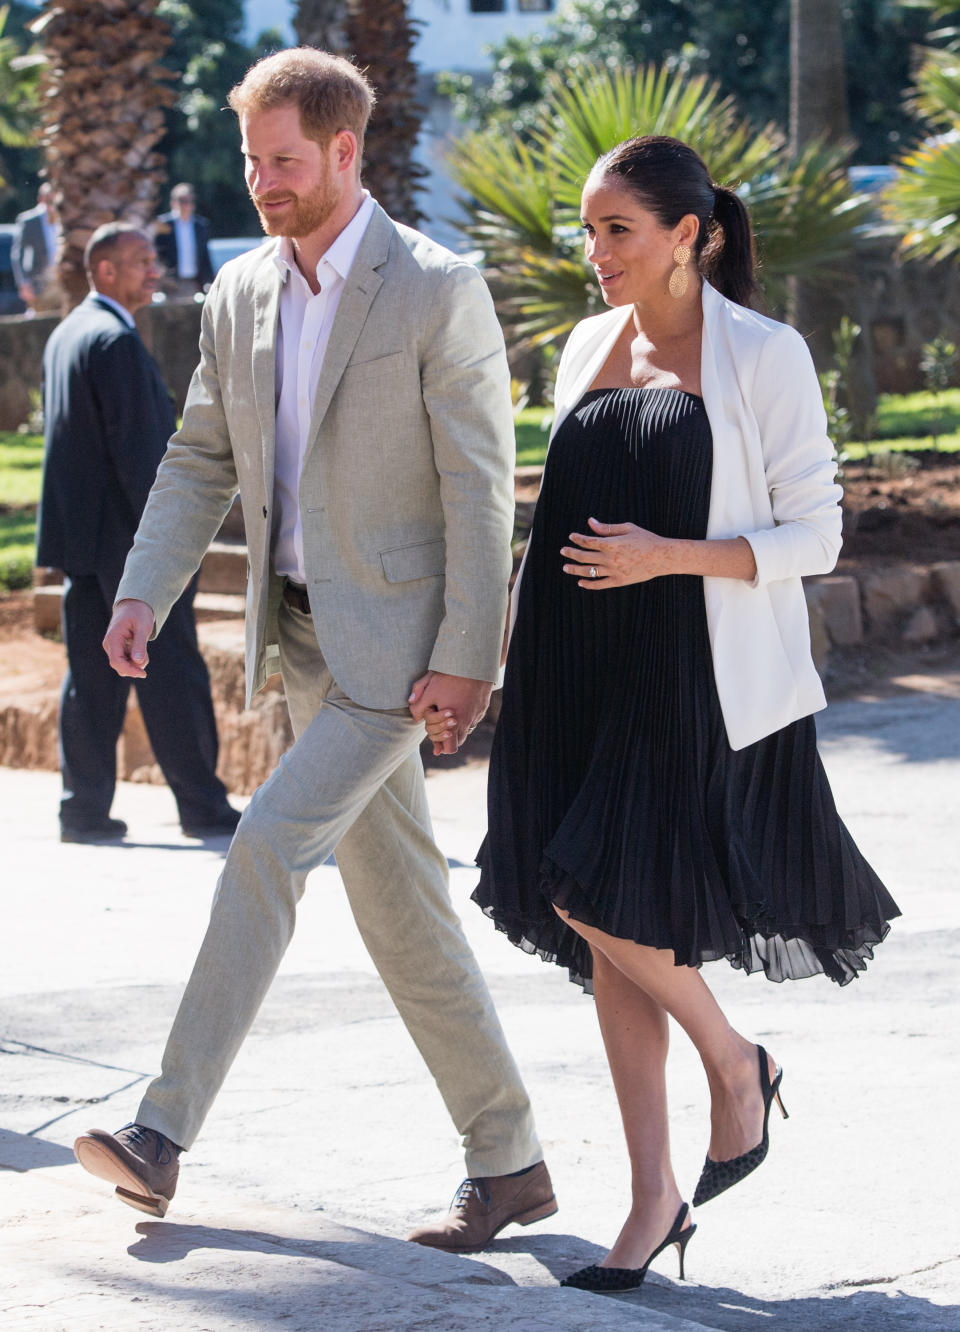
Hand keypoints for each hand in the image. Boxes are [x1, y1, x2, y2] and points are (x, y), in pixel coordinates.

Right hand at [103, 598, 154, 677]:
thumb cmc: (138, 613)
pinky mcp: (119, 649)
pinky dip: (136, 660)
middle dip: (134, 668)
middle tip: (146, 658)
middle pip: (119, 666)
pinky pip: (126, 661)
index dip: (129, 670)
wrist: (134, 605)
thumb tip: (138, 662)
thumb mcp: (142, 627)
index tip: (143, 674)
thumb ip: (139, 644)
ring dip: (136, 664)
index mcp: (113, 638)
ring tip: (144, 650)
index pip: (116, 661)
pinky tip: (141, 651)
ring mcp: (113, 648)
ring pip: (123, 665)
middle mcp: (110, 645)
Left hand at [408, 671, 492, 755]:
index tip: (435, 736)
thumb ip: (418, 706)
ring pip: (467, 730)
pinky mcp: (483, 707)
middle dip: (448, 736)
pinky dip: (466, 716)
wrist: (473, 663)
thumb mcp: (429, 689)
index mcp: (454, 722)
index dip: (441, 746)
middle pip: (458, 741)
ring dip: (458, 727)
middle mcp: (468, 722)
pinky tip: (460, 704)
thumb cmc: (450, 676)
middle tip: (440, 724)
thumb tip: (415, 717)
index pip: (450, 748)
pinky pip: (474, 718)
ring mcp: (477, 714)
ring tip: (449, 713)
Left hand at [561, 516, 676, 587]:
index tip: (572, 536)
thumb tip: (590, 522)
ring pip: (588, 571)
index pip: (587, 541)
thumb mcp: (627, 528)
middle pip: (584, 556)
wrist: (662, 557)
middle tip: (563, 551)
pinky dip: (588, 584)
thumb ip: (607, 528)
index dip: (577, 538)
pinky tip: (580, 582)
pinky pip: (599, 584)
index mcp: (611, 543)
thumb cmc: (646, 539)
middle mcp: (610, 558)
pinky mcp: (619, 581)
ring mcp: (614, 571)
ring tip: (565, 567)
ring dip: (574, 569)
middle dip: (571, 553)